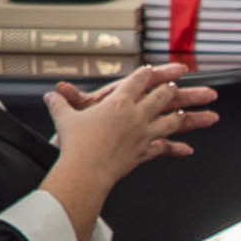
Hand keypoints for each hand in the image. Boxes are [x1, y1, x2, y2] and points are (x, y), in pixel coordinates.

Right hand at [42, 62, 214, 230]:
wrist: (86, 170)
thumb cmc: (76, 144)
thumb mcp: (65, 118)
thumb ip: (61, 103)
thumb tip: (51, 95)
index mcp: (118, 101)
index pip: (137, 81)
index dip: (146, 74)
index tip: (153, 70)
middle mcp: (136, 115)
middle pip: (161, 97)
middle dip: (171, 90)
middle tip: (178, 87)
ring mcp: (144, 133)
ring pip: (170, 121)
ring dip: (182, 116)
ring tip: (189, 113)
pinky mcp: (145, 152)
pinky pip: (165, 148)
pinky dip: (176, 149)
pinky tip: (187, 150)